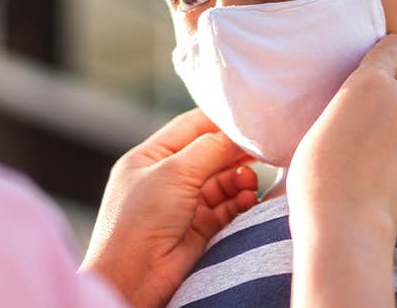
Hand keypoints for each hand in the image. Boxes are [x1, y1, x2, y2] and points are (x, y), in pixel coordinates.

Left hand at [80, 109, 258, 307]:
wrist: (133, 278)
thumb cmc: (139, 221)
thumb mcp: (173, 172)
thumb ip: (211, 148)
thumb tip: (241, 133)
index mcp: (149, 158)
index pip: (191, 127)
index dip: (221, 121)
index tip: (251, 119)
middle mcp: (167, 178)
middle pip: (212, 154)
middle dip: (236, 152)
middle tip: (263, 149)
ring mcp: (185, 203)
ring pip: (224, 180)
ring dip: (241, 178)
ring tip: (249, 182)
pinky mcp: (202, 227)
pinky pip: (229, 206)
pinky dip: (242, 200)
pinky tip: (248, 199)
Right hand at [287, 34, 396, 307]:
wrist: (345, 221)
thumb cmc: (317, 178)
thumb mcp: (323, 126)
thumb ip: (351, 105)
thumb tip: (358, 106)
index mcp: (367, 82)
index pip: (393, 47)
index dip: (391, 55)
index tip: (389, 63)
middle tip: (392, 111)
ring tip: (387, 154)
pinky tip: (396, 175)